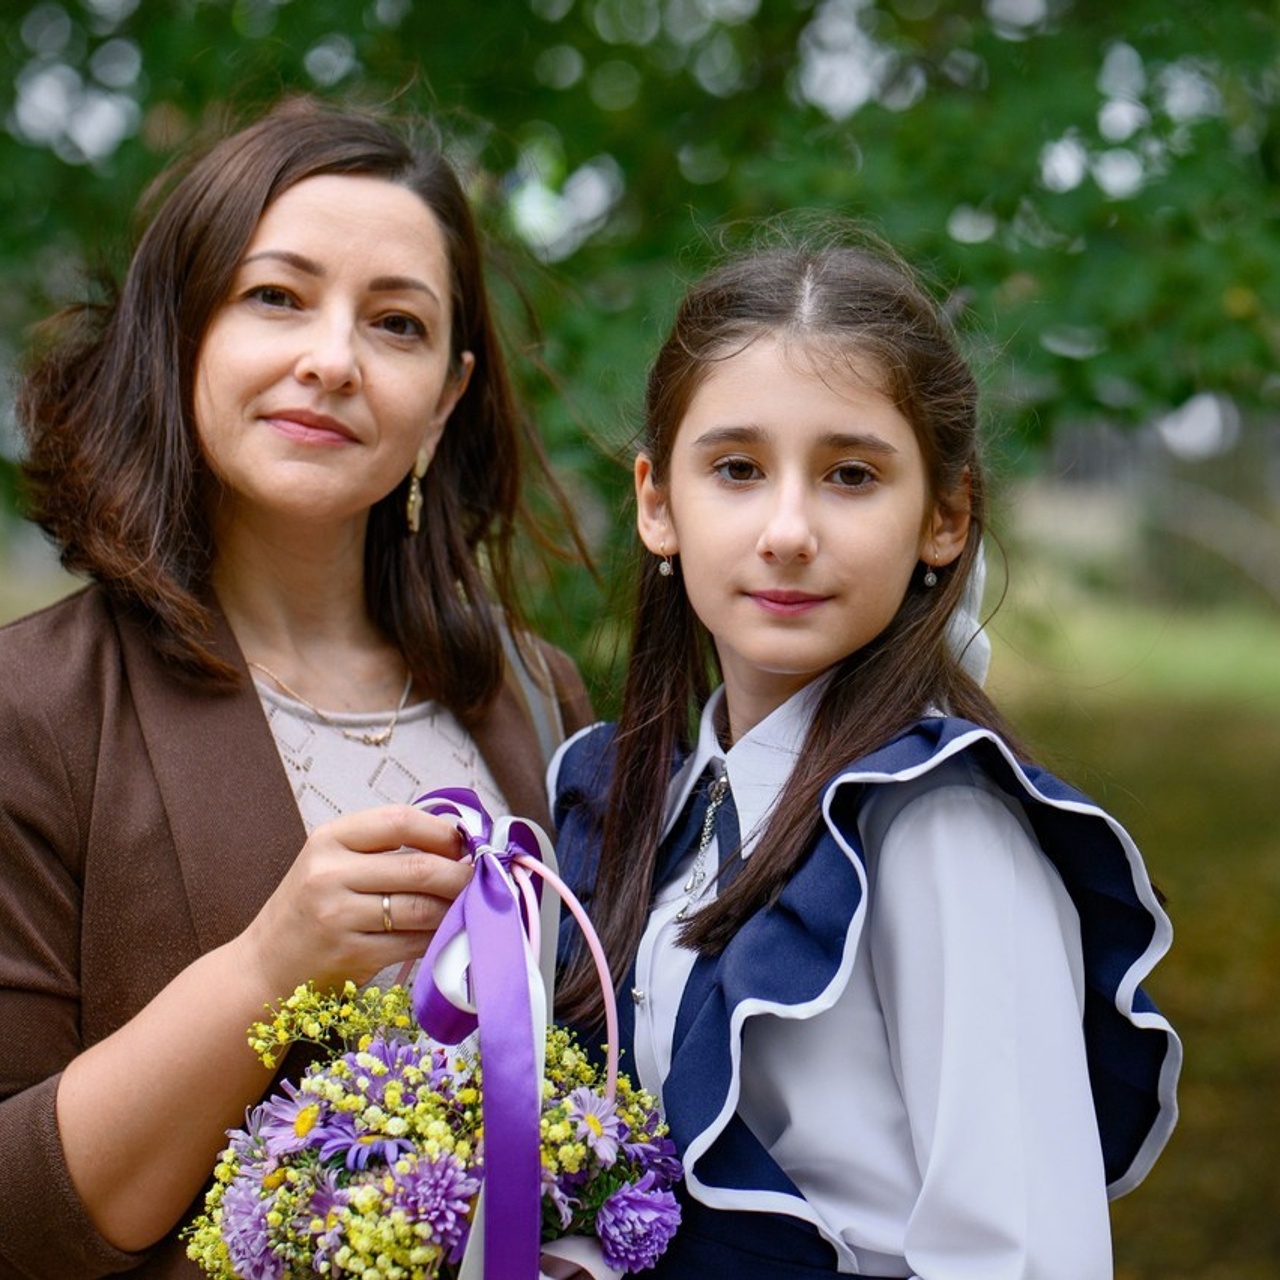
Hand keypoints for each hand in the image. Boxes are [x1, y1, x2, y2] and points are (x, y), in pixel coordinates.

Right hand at [238, 804, 471, 996]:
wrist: (263, 968)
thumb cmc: (308, 909)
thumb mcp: (332, 863)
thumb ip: (383, 848)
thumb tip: (456, 843)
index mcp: (329, 839)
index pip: (398, 820)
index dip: (442, 831)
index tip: (465, 842)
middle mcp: (329, 874)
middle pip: (419, 867)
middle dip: (461, 874)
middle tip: (482, 879)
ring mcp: (339, 917)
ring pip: (422, 908)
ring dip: (456, 907)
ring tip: (471, 905)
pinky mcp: (352, 955)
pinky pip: (414, 942)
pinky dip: (439, 937)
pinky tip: (449, 932)